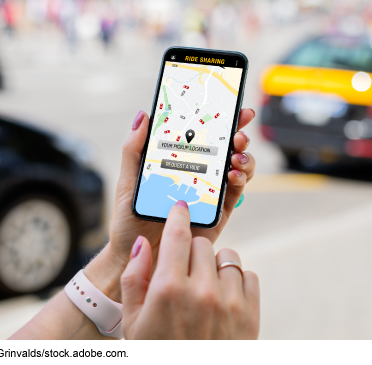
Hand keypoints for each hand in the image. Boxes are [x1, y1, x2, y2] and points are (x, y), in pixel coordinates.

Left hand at [84, 108, 255, 300]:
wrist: (137, 256)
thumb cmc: (130, 219)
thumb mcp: (128, 181)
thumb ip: (134, 149)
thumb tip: (143, 115)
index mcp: (179, 162)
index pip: (202, 135)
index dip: (220, 119)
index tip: (232, 105)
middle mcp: (199, 174)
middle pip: (226, 148)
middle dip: (238, 134)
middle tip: (238, 131)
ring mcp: (211, 193)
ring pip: (237, 168)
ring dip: (243, 157)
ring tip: (236, 156)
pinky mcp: (219, 213)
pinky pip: (236, 193)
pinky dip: (240, 181)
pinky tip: (234, 175)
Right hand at [120, 201, 259, 338]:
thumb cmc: (158, 351)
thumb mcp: (133, 322)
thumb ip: (135, 279)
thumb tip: (143, 244)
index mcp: (168, 290)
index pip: (177, 235)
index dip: (178, 215)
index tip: (181, 207)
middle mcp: (201, 291)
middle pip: (202, 243)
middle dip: (191, 250)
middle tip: (184, 269)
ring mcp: (229, 302)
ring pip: (227, 257)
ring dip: (214, 265)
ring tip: (204, 287)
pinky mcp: (250, 314)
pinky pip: (248, 276)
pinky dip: (237, 282)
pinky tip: (222, 298)